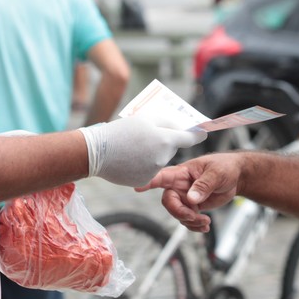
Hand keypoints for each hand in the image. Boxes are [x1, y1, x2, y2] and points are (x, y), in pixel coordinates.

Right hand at [81, 112, 204, 187]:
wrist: (96, 152)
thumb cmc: (121, 130)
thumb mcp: (145, 118)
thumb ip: (167, 122)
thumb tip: (180, 127)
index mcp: (166, 140)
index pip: (191, 138)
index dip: (197, 134)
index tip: (202, 132)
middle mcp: (163, 158)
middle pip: (171, 148)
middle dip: (165, 142)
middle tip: (147, 135)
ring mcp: (154, 171)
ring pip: (159, 159)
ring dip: (152, 153)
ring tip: (133, 147)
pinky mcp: (144, 180)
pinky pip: (149, 169)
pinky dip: (142, 164)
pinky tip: (128, 158)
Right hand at [136, 153, 242, 231]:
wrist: (236, 177)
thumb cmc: (225, 167)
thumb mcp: (217, 173)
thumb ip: (204, 185)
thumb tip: (192, 198)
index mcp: (182, 173)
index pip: (162, 177)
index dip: (149, 182)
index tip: (138, 187)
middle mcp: (180, 186)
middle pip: (168, 202)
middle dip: (179, 212)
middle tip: (194, 216)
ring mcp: (185, 197)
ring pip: (178, 214)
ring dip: (191, 222)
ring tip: (205, 222)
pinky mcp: (193, 207)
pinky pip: (187, 220)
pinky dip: (195, 226)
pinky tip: (205, 225)